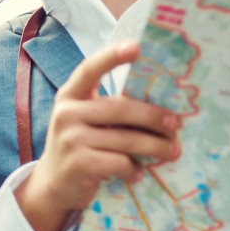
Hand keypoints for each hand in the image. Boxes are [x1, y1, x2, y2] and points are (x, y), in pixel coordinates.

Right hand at [15, 40, 181, 230]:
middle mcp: (66, 113)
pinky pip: (118, 163)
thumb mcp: (85, 121)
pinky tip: (138, 173)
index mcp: (70, 96)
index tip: (136, 46)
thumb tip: (161, 105)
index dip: (112, 57)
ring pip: (125, 140)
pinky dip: (133, 169)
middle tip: (177, 124)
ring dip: (154, 146)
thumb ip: (109, 109)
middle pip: (119, 108)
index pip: (89, 69)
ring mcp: (70, 139)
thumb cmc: (80, 146)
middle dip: (153, 116)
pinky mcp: (78, 164)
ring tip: (173, 151)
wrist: (53, 183)